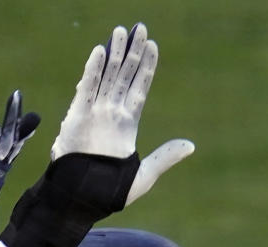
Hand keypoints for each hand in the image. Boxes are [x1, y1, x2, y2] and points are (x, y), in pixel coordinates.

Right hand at [51, 22, 193, 203]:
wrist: (82, 198)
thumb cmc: (110, 193)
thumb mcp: (144, 176)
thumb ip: (165, 158)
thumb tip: (190, 146)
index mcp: (128, 124)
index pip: (140, 88)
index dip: (147, 68)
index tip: (153, 46)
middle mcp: (112, 114)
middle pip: (124, 75)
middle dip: (132, 52)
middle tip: (140, 28)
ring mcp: (95, 113)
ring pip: (107, 76)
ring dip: (114, 53)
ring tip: (121, 31)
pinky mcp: (78, 116)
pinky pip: (86, 88)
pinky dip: (92, 70)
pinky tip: (100, 51)